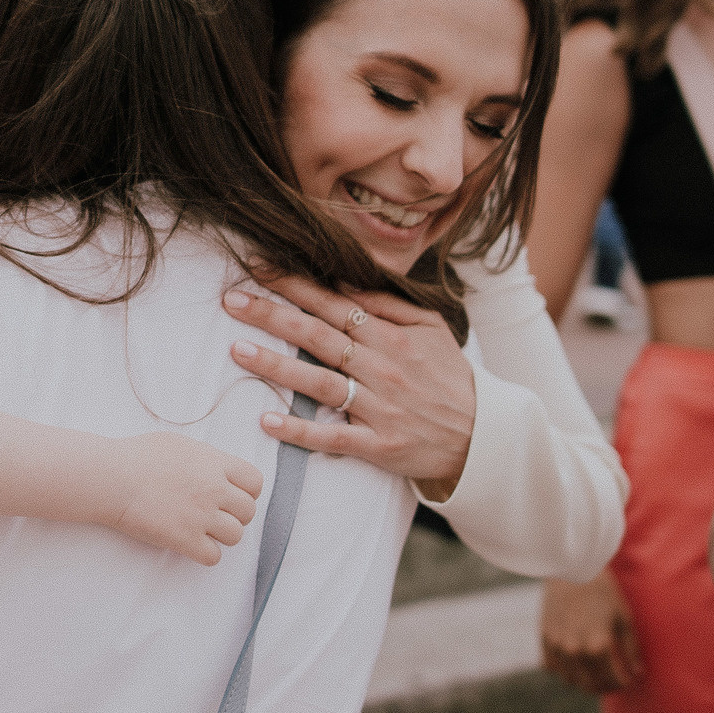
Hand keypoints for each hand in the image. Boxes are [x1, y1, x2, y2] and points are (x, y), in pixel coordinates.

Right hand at [106, 432, 263, 564]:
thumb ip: (203, 457)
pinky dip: (205, 553)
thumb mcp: (178, 444)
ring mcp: (201, 516)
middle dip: (235, 515)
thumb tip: (215, 467)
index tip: (233, 495)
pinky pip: (213, 556)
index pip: (255, 482)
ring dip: (222, 536)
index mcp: (215, 463)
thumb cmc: (137, 457)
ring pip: (235, 536)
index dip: (247, 491)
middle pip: (248, 511)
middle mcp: (214, 489)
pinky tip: (191, 544)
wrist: (112, 478)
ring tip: (203, 530)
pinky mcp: (185, 539)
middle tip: (215, 515)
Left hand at [224, 275, 474, 493]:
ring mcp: (378, 407)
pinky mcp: (378, 445)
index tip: (258, 267)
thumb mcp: (430, 329)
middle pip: (318, 335)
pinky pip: (332, 435)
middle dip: (272, 315)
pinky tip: (268, 420)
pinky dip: (300, 430)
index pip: (334, 303)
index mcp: (392, 336)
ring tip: (238, 349)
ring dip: (276, 366)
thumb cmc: (449, 377)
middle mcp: (382, 367)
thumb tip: (343, 280)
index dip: (295, 285)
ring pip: (319, 381)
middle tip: (231, 300)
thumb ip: (387, 304)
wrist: (481, 437)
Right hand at [539, 572, 640, 692]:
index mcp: (598, 645)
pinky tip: (575, 664)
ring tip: (596, 676)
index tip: (629, 681)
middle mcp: (575, 650)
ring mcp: (557, 645)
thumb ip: (631, 651)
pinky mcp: (544, 639)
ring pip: (570, 680)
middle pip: (591, 685)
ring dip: (585, 682)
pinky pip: (552, 667)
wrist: (571, 568)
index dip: (623, 684)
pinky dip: (564, 671)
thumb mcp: (624, 619)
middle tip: (614, 682)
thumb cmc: (603, 591)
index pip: (612, 680)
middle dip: (605, 687)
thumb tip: (638, 675)